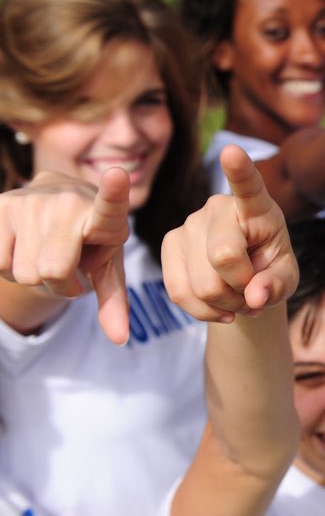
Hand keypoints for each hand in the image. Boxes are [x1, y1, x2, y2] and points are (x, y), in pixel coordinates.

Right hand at [0, 168, 130, 342]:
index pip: (110, 205)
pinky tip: (23, 246)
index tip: (117, 175)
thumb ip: (114, 302)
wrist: (59, 202)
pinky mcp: (0, 205)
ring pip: (23, 271)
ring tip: (46, 252)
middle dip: (59, 283)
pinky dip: (7, 265)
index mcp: (105, 216)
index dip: (113, 192)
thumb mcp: (107, 268)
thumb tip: (120, 339)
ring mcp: (31, 200)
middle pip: (52, 271)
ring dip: (33, 274)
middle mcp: (68, 201)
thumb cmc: (90, 242)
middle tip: (68, 267)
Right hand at [162, 145, 298, 322]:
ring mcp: (189, 223)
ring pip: (202, 283)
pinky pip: (179, 292)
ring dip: (225, 304)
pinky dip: (203, 311)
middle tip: (253, 293)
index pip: (248, 186)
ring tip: (239, 300)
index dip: (239, 170)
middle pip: (223, 256)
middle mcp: (218, 207)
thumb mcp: (285, 279)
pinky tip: (220, 307)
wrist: (244, 281)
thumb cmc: (271, 271)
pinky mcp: (169, 243)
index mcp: (257, 207)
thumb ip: (277, 285)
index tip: (231, 150)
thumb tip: (256, 296)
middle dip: (241, 288)